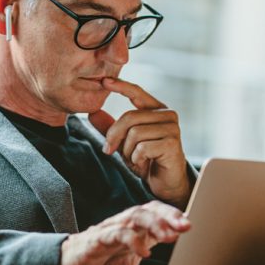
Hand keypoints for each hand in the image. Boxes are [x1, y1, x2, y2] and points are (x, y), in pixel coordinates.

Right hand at [60, 201, 190, 264]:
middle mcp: (125, 228)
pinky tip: (144, 251)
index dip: (176, 219)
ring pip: (135, 216)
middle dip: (170, 216)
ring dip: (155, 223)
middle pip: (150, 210)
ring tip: (170, 235)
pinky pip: (116, 234)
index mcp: (136, 235)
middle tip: (187, 226)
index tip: (193, 228)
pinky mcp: (96, 240)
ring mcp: (111, 231)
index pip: (159, 217)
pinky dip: (131, 240)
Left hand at [89, 77, 190, 208]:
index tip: (104, 81)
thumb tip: (92, 113)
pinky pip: (143, 147)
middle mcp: (167, 115)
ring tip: (136, 159)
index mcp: (156, 110)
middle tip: (109, 151)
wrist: (165, 182)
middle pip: (129, 117)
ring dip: (128, 151)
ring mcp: (172, 128)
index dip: (121, 86)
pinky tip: (145, 164)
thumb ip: (110, 128)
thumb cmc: (147, 160)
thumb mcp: (124, 142)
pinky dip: (137, 159)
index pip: (137, 92)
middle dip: (114, 136)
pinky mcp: (172, 143)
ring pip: (135, 133)